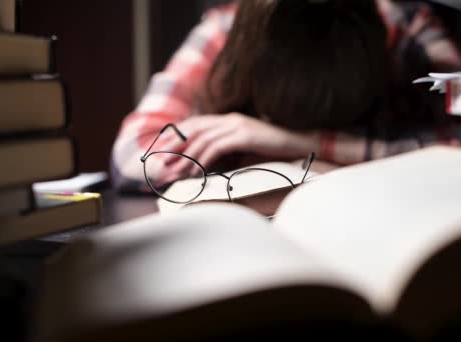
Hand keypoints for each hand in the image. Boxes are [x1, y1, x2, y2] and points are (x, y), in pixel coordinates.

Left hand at [161, 113, 320, 172]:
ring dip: (186, 156)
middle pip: (193, 128)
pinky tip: (195, 170)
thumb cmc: (272, 151)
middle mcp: (229, 119)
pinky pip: (217, 146)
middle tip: (161, 161)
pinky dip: (203, 158)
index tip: (161, 150)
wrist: (300, 144)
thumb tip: (202, 165)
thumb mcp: (244, 150)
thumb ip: (225, 152)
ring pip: (202, 138)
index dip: (175, 136)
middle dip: (174, 144)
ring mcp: (237, 125)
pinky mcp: (245, 135)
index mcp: (227, 120)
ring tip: (175, 171)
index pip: (194, 124)